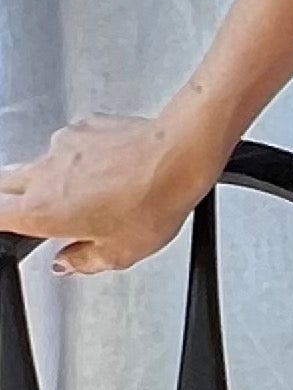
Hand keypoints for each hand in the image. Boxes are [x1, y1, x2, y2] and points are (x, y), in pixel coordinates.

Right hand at [0, 106, 223, 274]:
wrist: (178, 155)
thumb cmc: (152, 201)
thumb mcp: (120, 253)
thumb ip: (83, 261)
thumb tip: (69, 262)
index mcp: (43, 211)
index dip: (3, 224)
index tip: (10, 231)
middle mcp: (43, 174)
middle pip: (5, 186)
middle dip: (13, 201)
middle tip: (37, 215)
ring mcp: (60, 145)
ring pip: (39, 165)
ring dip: (51, 181)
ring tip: (89, 196)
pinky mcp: (80, 127)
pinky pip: (68, 147)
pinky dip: (79, 161)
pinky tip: (108, 172)